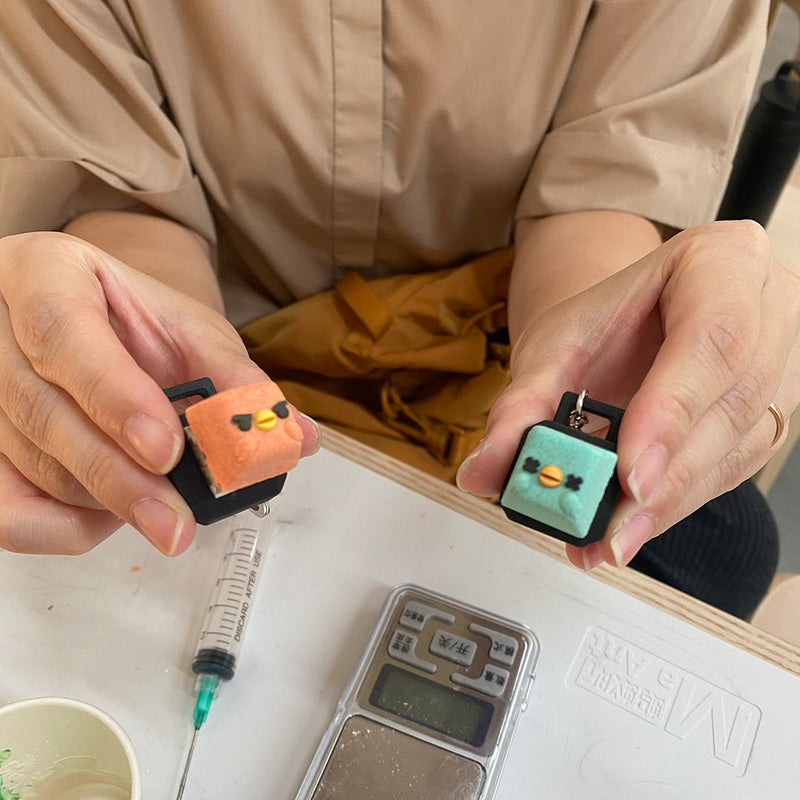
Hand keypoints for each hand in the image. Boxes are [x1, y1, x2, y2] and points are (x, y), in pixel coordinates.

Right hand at [0, 232, 318, 555]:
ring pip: (28, 463)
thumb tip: (295, 438)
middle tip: (176, 521)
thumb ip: (237, 381)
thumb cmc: (140, 323)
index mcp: (45, 272)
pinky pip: (3, 511)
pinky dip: (60, 529)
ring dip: (102, 500)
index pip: (60, 330)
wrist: (101, 323)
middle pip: (39, 410)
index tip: (165, 450)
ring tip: (163, 506)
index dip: (112, 395)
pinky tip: (110, 517)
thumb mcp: (192, 334)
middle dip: (117, 477)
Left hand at [456, 220, 799, 568]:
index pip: (712, 335)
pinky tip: (629, 526)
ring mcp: (776, 366)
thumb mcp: (554, 348)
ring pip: (735, 447)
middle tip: (610, 525)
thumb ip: (521, 406)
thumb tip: (486, 469)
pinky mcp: (766, 416)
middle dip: (667, 476)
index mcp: (721, 262)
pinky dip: (674, 504)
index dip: (674, 408)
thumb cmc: (601, 321)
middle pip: (731, 401)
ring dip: (668, 503)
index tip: (632, 472)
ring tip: (606, 538)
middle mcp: (765, 310)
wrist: (627, 322)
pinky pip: (730, 470)